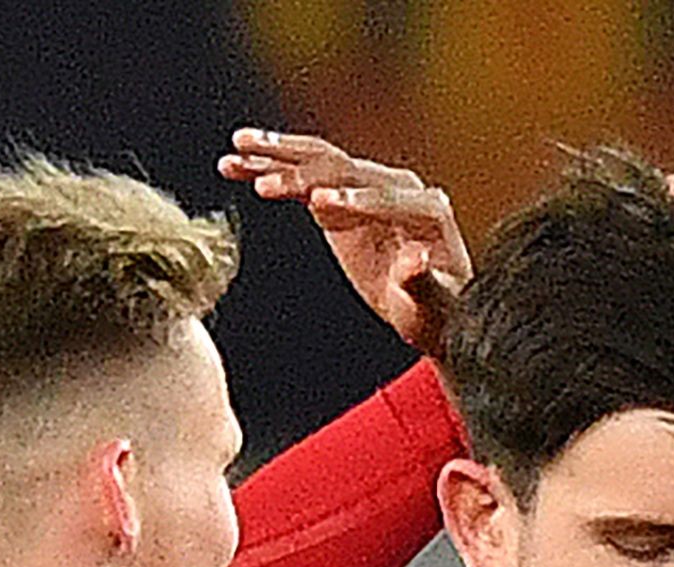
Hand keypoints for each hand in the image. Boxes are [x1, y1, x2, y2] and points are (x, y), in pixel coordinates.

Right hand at [221, 129, 470, 354]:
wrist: (431, 309)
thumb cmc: (436, 311)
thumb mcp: (431, 306)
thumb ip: (420, 282)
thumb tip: (414, 260)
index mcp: (426, 209)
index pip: (385, 198)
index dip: (353, 200)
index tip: (319, 204)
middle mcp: (398, 187)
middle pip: (346, 169)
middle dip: (305, 172)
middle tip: (266, 178)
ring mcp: (367, 188)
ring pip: (319, 162)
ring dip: (277, 155)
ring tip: (237, 148)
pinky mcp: (340, 196)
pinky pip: (303, 178)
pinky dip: (271, 170)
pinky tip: (237, 164)